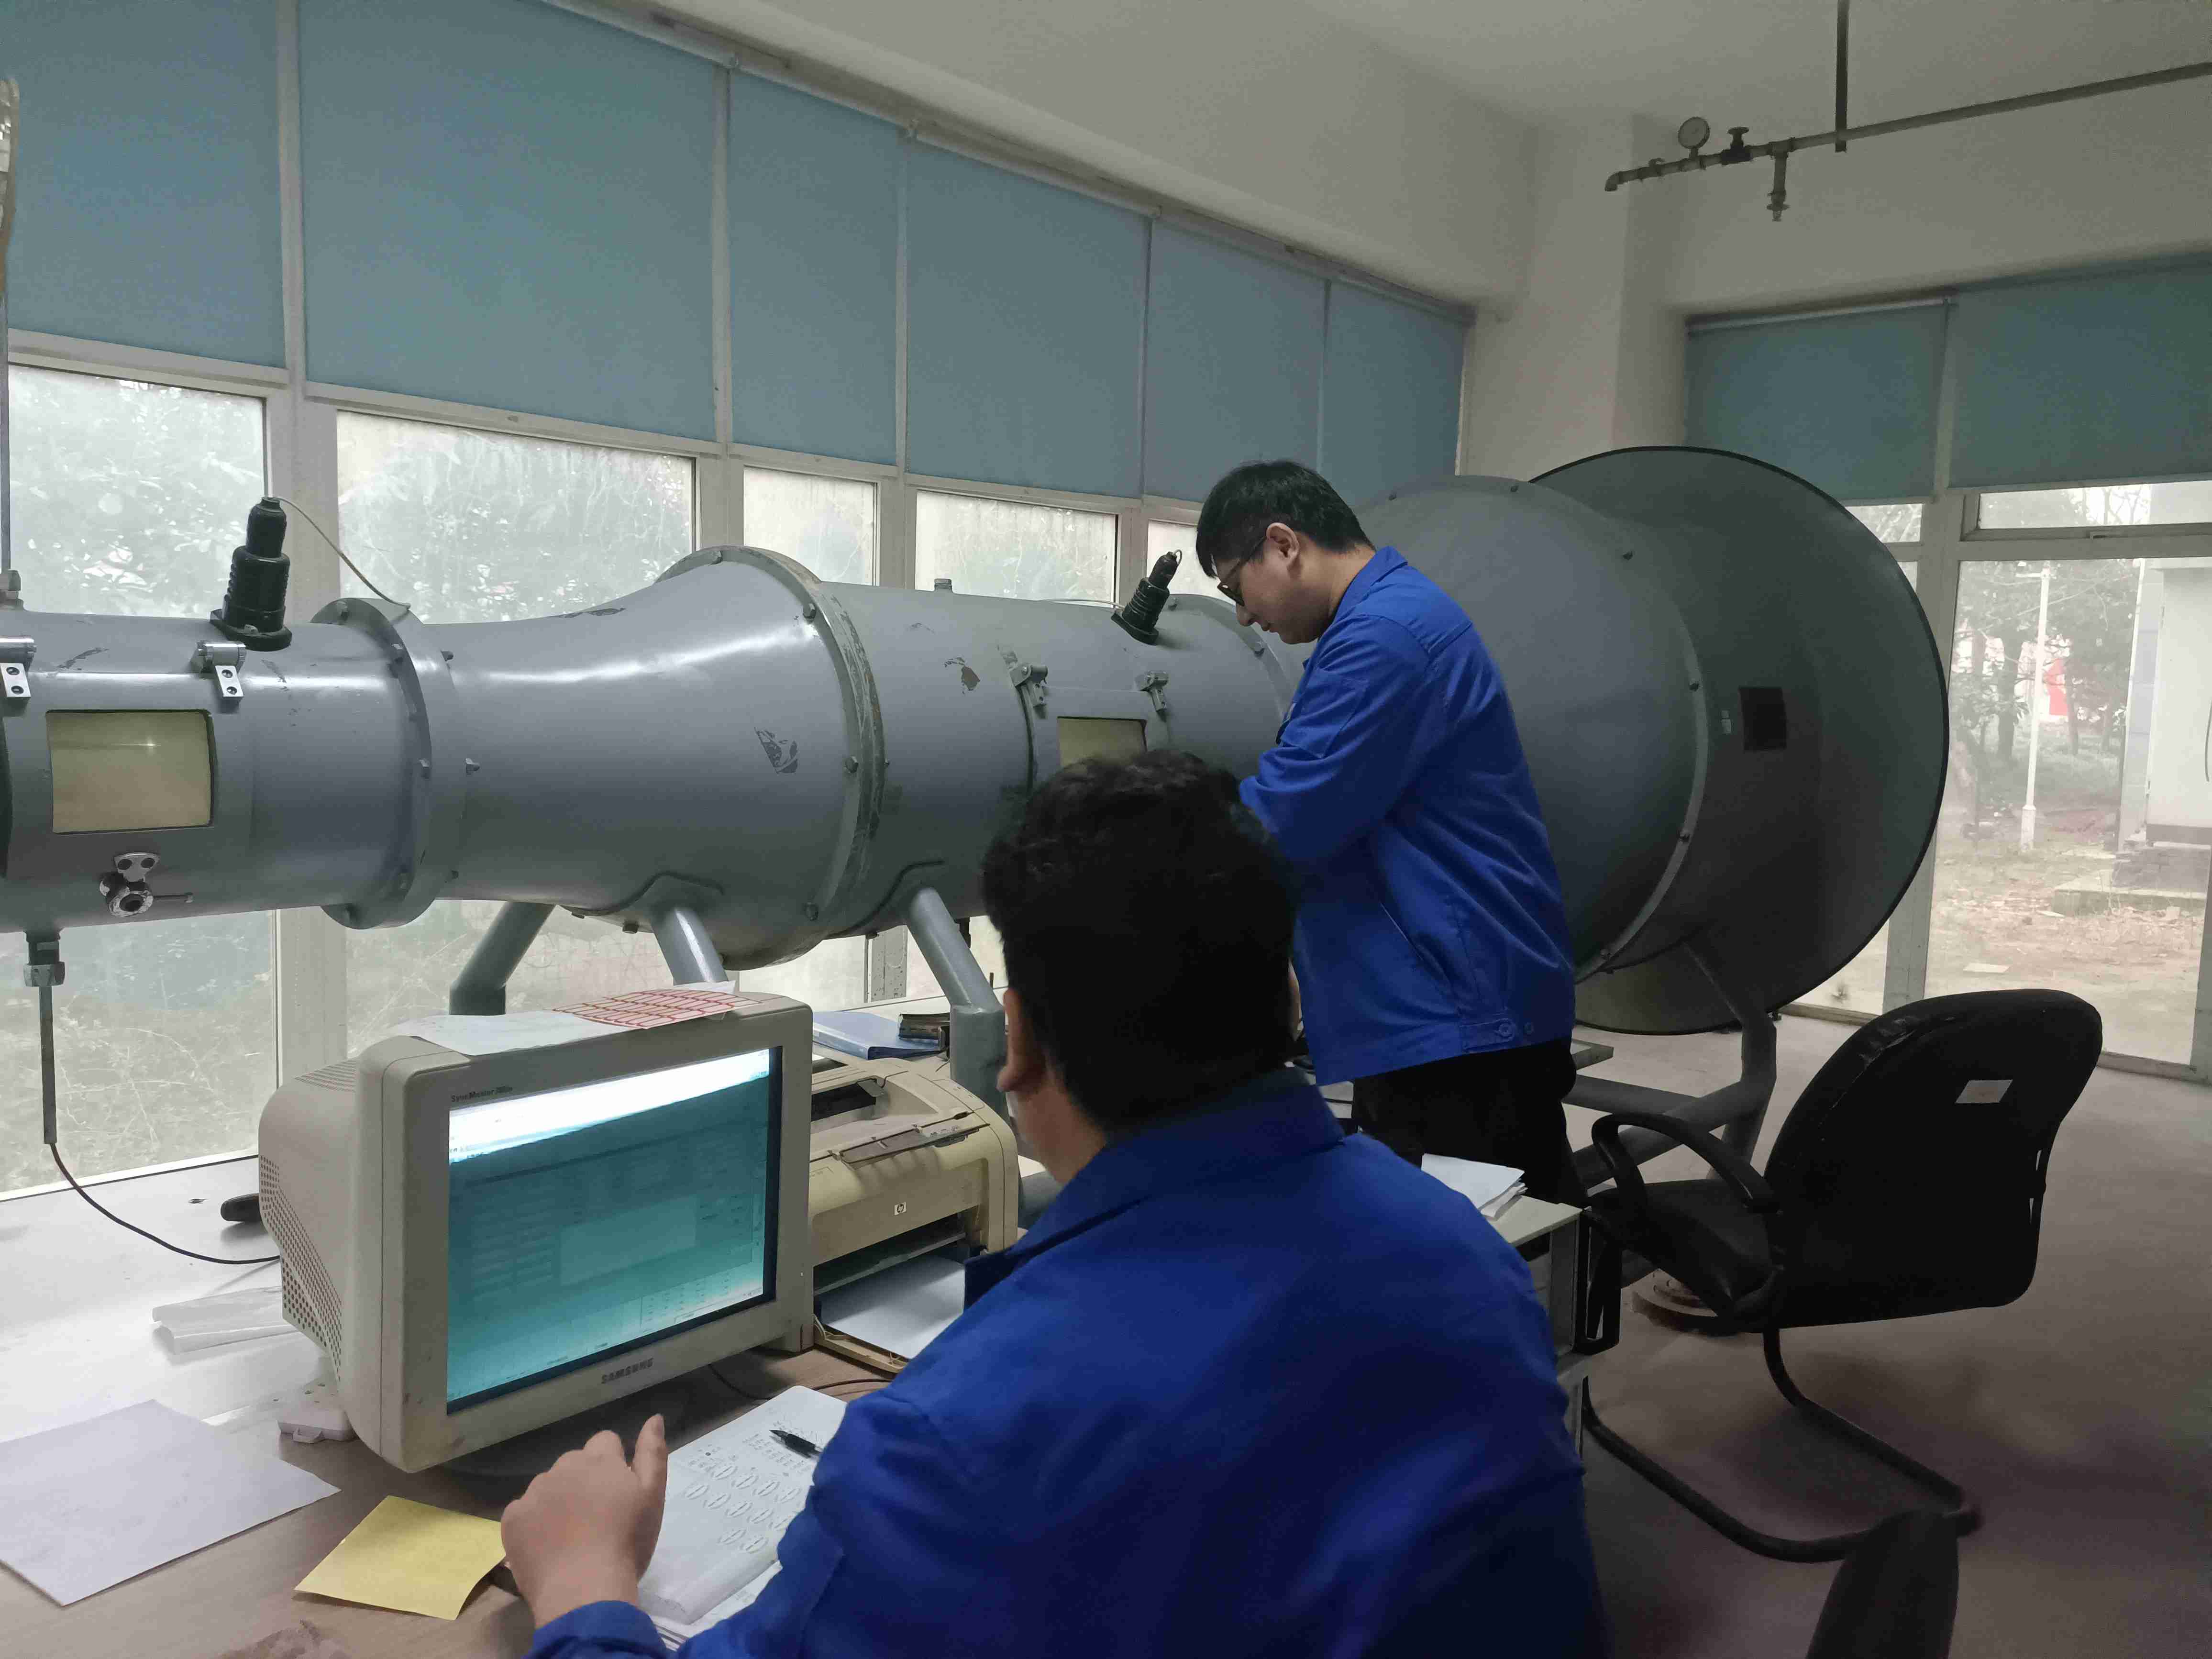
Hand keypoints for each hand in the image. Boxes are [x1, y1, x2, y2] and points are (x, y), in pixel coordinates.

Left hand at [501, 1415, 668, 1626]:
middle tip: (596, 1518)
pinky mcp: (512, 1518)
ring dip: (559, 1500)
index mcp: (599, 1460)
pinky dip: (533, 1523)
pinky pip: (523, 1511)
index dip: (613, 1464)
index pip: (605, 1442)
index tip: (617, 1494)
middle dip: (584, 1481)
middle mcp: (564, 1467)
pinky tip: (546, 1546)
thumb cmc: (627, 1543)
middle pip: (574, 1463)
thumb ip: (652, 1453)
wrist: (583, 1589)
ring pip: (548, 1486)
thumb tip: (653, 1417)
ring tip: (570, 1536)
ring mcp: (534, 1492)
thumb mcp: (652, 1496)